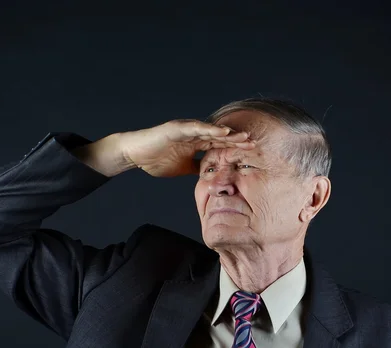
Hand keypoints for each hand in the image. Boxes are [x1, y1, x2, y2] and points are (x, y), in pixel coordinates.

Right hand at [119, 119, 255, 176]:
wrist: (135, 154)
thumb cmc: (156, 160)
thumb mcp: (183, 168)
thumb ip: (197, 168)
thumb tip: (211, 176)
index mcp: (196, 143)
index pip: (220, 145)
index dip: (235, 148)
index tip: (251, 153)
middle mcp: (194, 134)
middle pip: (220, 137)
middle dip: (237, 140)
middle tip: (254, 144)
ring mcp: (186, 129)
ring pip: (211, 131)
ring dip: (228, 134)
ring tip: (243, 137)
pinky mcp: (177, 128)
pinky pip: (196, 128)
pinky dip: (210, 129)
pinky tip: (222, 132)